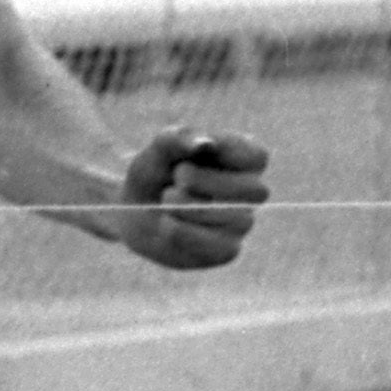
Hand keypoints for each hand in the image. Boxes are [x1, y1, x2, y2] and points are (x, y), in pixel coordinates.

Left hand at [118, 128, 267, 271]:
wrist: (132, 212)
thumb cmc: (154, 173)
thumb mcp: (157, 150)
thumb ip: (178, 139)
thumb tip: (205, 143)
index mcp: (242, 160)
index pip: (258, 158)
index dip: (230, 154)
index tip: (197, 152)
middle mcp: (248, 193)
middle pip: (253, 190)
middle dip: (207, 181)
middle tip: (177, 176)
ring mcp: (241, 223)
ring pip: (234, 219)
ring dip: (190, 207)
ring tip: (166, 200)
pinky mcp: (226, 250)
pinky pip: (220, 248)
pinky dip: (187, 234)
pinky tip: (167, 224)